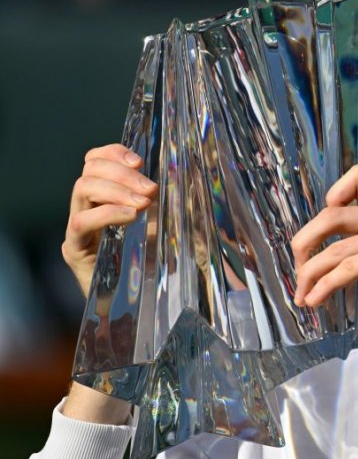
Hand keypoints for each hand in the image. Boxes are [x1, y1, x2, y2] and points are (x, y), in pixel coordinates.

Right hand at [61, 144, 157, 296]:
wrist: (136, 305)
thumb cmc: (152, 262)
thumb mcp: (162, 224)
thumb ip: (164, 202)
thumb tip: (182, 177)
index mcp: (103, 197)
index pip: (95, 160)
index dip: (113, 153)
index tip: (139, 161)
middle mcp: (85, 207)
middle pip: (89, 170)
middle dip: (122, 173)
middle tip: (150, 188)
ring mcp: (77, 228)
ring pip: (82, 188)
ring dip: (117, 190)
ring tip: (144, 203)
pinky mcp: (74, 249)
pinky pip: (81, 222)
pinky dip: (108, 213)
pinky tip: (131, 216)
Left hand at [291, 165, 357, 359]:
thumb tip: (309, 241)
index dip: (334, 194)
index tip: (325, 227)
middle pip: (331, 215)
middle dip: (304, 243)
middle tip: (299, 268)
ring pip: (332, 251)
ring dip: (309, 275)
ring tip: (303, 294)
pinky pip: (342, 271)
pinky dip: (322, 288)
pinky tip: (314, 300)